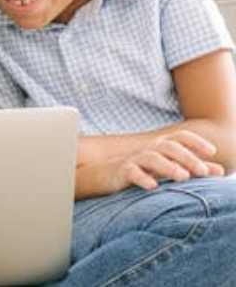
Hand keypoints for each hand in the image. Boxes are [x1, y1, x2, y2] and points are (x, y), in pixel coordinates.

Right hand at [101, 130, 223, 192]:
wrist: (104, 175)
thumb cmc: (141, 171)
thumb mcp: (168, 168)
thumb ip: (192, 168)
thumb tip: (219, 171)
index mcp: (161, 146)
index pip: (180, 137)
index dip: (196, 142)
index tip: (212, 152)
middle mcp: (149, 150)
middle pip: (169, 146)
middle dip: (187, 157)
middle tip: (202, 171)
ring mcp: (134, 159)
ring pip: (152, 157)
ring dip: (168, 166)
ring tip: (183, 177)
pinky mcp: (122, 171)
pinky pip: (132, 172)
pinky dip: (142, 178)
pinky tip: (153, 186)